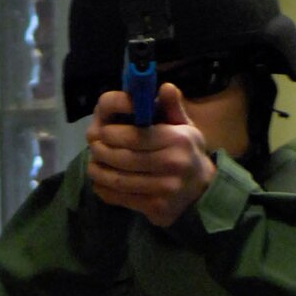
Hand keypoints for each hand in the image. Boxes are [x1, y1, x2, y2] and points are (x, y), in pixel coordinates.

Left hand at [84, 82, 215, 227]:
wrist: (202, 189)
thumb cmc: (188, 152)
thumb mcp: (185, 126)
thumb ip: (172, 107)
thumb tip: (165, 87)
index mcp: (177, 140)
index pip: (136, 136)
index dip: (113, 134)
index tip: (102, 131)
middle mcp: (172, 165)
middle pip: (125, 159)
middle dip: (102, 152)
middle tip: (93, 147)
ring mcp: (164, 189)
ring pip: (120, 181)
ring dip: (100, 173)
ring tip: (93, 165)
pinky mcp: (156, 208)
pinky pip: (123, 199)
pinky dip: (106, 191)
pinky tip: (100, 183)